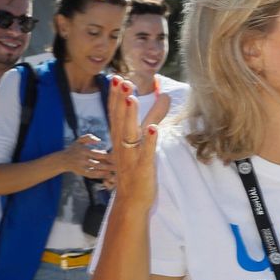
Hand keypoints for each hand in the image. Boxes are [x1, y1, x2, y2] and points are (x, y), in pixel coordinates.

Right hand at [59, 133, 115, 184]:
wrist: (63, 160)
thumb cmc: (74, 149)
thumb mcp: (79, 141)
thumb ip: (88, 137)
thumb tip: (99, 140)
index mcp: (84, 150)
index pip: (98, 154)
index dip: (108, 156)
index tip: (118, 157)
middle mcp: (83, 159)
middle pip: (99, 163)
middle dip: (110, 165)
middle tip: (120, 166)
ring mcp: (82, 166)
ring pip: (96, 169)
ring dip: (107, 171)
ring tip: (117, 171)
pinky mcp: (81, 172)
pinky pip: (91, 174)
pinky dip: (100, 175)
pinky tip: (107, 175)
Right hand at [105, 80, 159, 207]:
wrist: (131, 201)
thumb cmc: (137, 169)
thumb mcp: (143, 140)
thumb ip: (153, 117)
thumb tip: (164, 96)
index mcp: (120, 139)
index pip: (115, 114)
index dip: (114, 96)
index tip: (115, 77)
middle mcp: (122, 145)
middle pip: (119, 119)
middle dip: (119, 100)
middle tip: (120, 80)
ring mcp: (132, 157)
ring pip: (130, 134)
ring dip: (130, 115)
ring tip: (131, 98)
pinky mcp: (143, 168)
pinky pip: (146, 153)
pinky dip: (149, 141)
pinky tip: (153, 129)